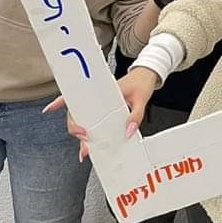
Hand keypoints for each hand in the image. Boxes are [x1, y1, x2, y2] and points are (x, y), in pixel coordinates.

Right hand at [42, 66, 157, 158]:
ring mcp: (99, 102)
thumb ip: (136, 115)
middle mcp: (97, 96)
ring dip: (82, 133)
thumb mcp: (141, 99)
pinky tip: (85, 139)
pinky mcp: (104, 107)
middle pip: (77, 114)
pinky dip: (88, 130)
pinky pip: (93, 119)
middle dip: (76, 130)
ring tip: (86, 148)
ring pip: (84, 119)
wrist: (146, 74)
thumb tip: (128, 131)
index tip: (82, 131)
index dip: (75, 118)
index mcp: (102, 91)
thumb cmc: (141, 81)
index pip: (79, 101)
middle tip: (85, 143)